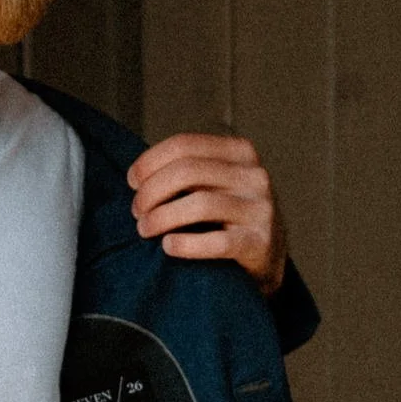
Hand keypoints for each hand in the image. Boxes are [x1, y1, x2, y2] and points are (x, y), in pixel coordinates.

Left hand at [126, 132, 287, 294]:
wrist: (268, 256)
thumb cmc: (228, 216)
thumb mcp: (215, 183)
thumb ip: (187, 171)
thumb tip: (137, 176)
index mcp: (240, 152)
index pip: (185, 145)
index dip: (150, 162)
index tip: (132, 181)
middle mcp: (254, 176)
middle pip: (188, 172)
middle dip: (151, 191)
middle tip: (136, 211)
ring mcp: (260, 209)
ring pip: (199, 204)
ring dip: (161, 217)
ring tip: (145, 229)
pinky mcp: (259, 243)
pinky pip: (217, 242)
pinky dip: (186, 244)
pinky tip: (168, 246)